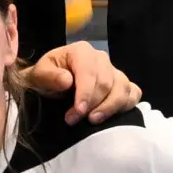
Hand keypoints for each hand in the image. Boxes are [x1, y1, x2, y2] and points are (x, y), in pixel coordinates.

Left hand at [21, 40, 138, 121]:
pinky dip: (126, 105)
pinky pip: (133, 93)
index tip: (78, 111)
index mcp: (82, 51)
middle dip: (92, 104)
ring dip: (109, 108)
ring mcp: (114, 71)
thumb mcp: (38, 75)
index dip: (86, 94)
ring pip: (122, 89)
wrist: (50, 83)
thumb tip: (67, 80)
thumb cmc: (45, 78)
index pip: (90, 72)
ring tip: (93, 121)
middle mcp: (101, 58)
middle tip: (73, 119)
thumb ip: (49, 76)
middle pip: (106, 83)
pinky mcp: (122, 84)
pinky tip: (112, 116)